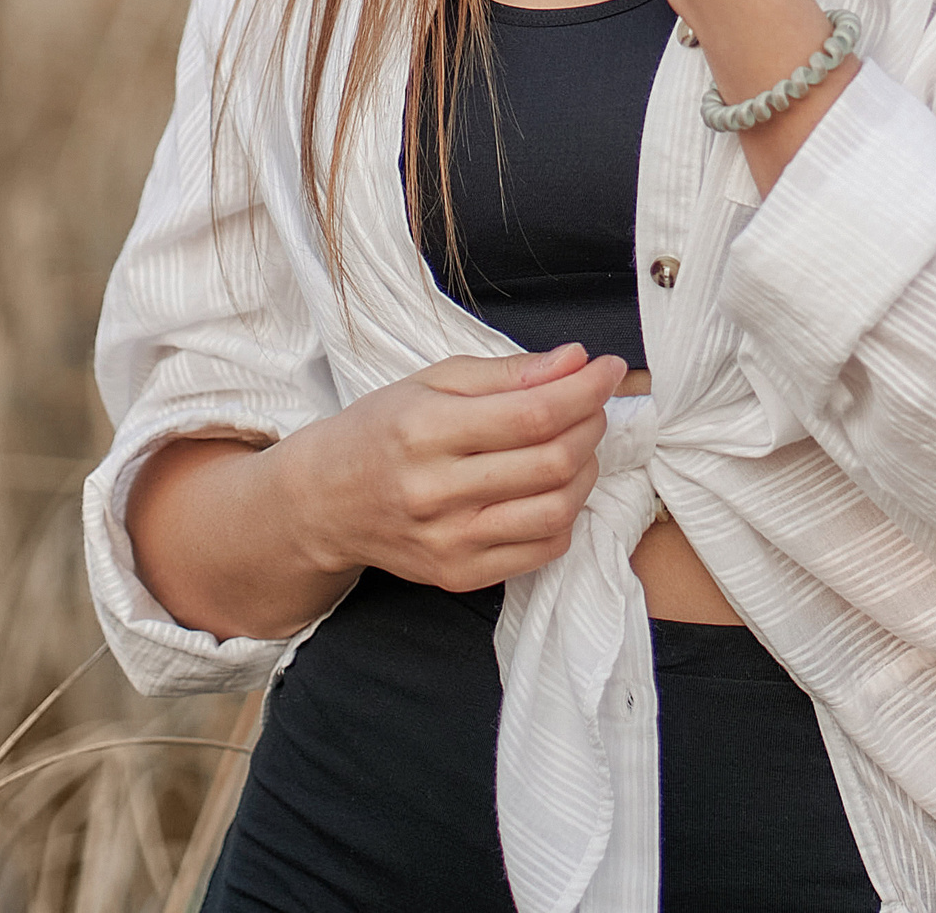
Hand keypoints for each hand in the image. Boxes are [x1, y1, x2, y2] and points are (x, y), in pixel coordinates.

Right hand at [274, 342, 624, 593]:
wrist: (326, 502)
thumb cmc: (383, 430)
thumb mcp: (434, 382)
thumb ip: (509, 372)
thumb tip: (576, 360)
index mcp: (426, 430)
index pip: (533, 413)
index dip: (586, 390)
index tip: (610, 369)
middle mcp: (436, 492)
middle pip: (552, 462)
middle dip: (592, 424)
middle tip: (594, 403)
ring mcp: (448, 541)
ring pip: (556, 509)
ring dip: (587, 470)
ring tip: (578, 444)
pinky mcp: (459, 576)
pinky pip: (542, 551)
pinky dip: (566, 515)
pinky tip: (554, 487)